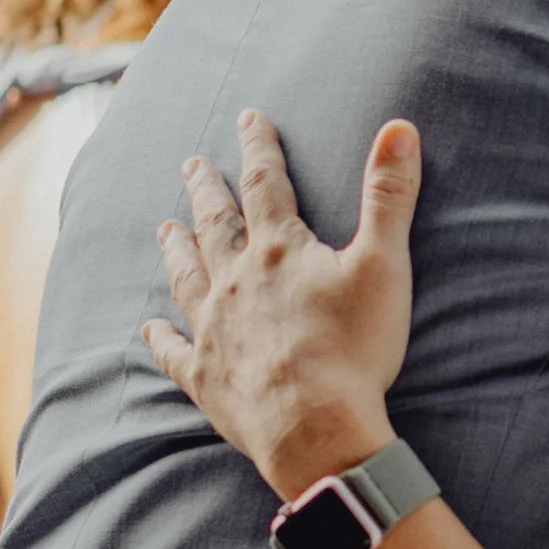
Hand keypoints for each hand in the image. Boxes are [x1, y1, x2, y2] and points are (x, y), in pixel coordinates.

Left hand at [143, 110, 418, 502]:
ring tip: (166, 228)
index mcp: (278, 251)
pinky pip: (174, 352)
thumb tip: (398, 127)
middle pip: (215, 225)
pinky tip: (150, 327)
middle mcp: (235, 282)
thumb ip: (389, 195)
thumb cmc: (354, 349)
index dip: (259, 147)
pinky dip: (161, 337)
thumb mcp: (384, 265)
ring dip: (177, 249)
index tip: (249, 118)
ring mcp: (214, 330)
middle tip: (192, 164)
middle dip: (206, 190)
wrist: (315, 430)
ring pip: (187, 278)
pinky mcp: (205, 377)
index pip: (266, 184)